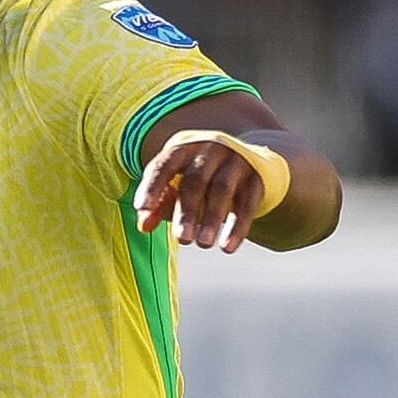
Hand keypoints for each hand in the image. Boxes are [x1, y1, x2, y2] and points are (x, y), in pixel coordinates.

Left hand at [135, 124, 285, 254]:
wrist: (245, 161)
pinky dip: (237, 227)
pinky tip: (227, 248)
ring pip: (222, 190)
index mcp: (183, 149)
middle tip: (182, 239)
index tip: (142, 208)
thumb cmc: (198, 177)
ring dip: (212, 219)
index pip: (164, 165)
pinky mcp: (255, 178)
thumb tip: (143, 227)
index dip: (152, 186)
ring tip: (203, 245)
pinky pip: (246, 204)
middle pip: (195, 180)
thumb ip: (157, 205)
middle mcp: (209, 150)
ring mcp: (235, 161)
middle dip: (187, 211)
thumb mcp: (175, 186)